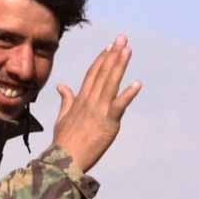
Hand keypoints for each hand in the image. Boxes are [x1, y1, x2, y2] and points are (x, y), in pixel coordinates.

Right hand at [52, 35, 140, 172]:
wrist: (65, 159)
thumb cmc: (63, 142)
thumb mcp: (62, 118)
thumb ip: (66, 100)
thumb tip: (61, 86)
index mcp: (80, 100)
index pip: (92, 74)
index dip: (102, 59)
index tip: (109, 46)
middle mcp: (90, 101)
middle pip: (103, 73)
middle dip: (113, 54)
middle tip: (122, 38)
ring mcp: (99, 110)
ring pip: (111, 83)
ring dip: (120, 65)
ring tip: (127, 50)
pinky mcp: (108, 122)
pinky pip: (120, 105)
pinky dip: (128, 94)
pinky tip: (137, 83)